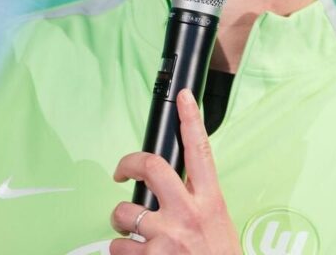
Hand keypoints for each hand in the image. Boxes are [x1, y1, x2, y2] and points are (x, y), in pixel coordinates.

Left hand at [109, 89, 240, 253]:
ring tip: (136, 238)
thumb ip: (195, 205)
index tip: (183, 97)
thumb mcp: (217, 227)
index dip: (191, 119)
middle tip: (120, 173)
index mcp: (210, 203)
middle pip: (150, 166)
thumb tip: (168, 190)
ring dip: (122, 227)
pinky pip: (118, 249)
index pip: (201, 152)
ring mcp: (167, 237)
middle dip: (128, 163)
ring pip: (124, 214)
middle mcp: (188, 214)